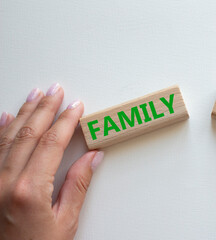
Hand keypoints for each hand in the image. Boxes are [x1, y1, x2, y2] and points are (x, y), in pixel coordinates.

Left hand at [0, 83, 103, 239]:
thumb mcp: (65, 222)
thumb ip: (78, 185)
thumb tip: (92, 157)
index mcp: (29, 190)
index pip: (52, 143)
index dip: (66, 121)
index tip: (75, 107)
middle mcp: (4, 182)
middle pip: (28, 133)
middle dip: (44, 108)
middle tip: (56, 91)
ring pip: (8, 136)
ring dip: (24, 113)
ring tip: (35, 95)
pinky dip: (0, 129)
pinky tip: (7, 116)